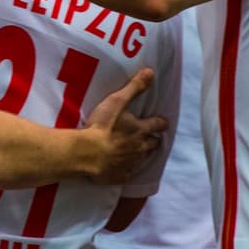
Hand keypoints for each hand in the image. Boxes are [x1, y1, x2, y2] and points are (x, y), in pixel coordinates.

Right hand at [82, 68, 166, 183]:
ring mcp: (131, 163)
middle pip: (153, 144)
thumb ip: (134, 87)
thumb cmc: (102, 126)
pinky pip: (126, 172)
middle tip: (149, 137)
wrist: (87, 153)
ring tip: (135, 150)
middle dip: (153, 140)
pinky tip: (119, 166)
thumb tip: (151, 72)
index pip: (158, 125)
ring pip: (142, 159)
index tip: (161, 122)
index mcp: (141, 130)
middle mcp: (140, 148)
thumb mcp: (117, 101)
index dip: (160, 122)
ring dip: (141, 154)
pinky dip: (125, 168)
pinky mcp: (120, 176)